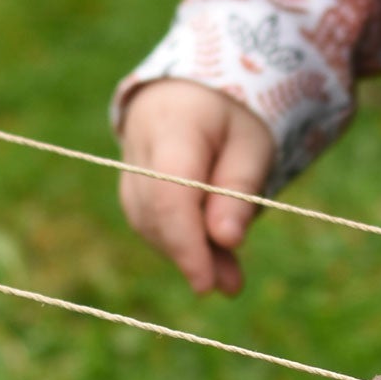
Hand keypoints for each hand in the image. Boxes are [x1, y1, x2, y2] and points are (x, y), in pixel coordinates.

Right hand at [118, 79, 275, 295]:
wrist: (194, 94)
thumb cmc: (232, 118)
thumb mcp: (253, 146)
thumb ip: (239, 191)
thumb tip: (226, 240)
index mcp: (173, 123)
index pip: (169, 193)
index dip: (186, 244)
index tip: (206, 283)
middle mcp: (138, 145)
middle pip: (155, 213)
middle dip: (191, 255)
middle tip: (231, 285)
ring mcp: (127, 166)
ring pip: (148, 222)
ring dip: (185, 253)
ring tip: (226, 276)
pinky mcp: (130, 186)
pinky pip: (148, 221)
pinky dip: (177, 242)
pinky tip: (206, 256)